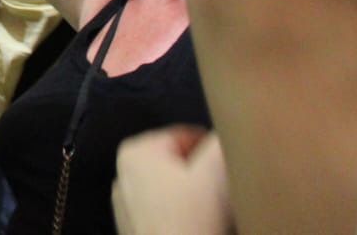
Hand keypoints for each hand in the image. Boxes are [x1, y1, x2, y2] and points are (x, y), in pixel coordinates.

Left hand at [112, 127, 231, 234]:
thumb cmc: (193, 221)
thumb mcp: (216, 172)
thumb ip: (222, 141)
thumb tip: (230, 130)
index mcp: (136, 150)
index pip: (189, 137)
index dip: (215, 154)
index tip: (232, 173)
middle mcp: (123, 174)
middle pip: (181, 165)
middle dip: (205, 178)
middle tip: (226, 196)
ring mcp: (126, 206)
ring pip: (176, 192)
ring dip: (198, 201)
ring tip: (216, 217)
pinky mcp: (135, 232)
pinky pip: (169, 215)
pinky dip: (187, 220)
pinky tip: (200, 230)